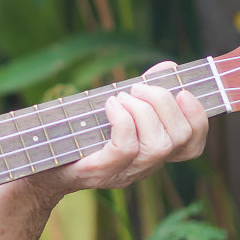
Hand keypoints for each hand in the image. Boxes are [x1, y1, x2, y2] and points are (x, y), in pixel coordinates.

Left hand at [19, 61, 208, 209]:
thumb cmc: (78, 134)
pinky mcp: (102, 171)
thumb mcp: (113, 110)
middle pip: (179, 139)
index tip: (184, 92)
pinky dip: (122, 119)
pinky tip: (109, 105)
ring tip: (121, 97)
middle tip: (137, 88)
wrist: (40, 166)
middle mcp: (144, 167)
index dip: (199, 119)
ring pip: (158, 144)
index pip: (193, 146)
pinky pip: (127, 146)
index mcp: (152, 152)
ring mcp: (125, 172)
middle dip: (164, 103)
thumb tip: (169, 66)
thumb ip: (143, 91)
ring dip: (143, 110)